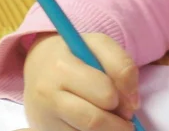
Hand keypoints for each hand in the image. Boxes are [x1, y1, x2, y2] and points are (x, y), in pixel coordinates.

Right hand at [22, 34, 140, 130]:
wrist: (37, 68)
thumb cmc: (72, 56)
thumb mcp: (97, 45)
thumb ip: (122, 65)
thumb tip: (131, 105)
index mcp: (60, 67)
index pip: (106, 93)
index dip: (123, 97)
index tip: (123, 97)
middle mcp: (47, 94)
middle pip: (96, 122)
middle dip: (118, 122)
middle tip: (120, 115)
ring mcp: (44, 118)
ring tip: (105, 118)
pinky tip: (88, 125)